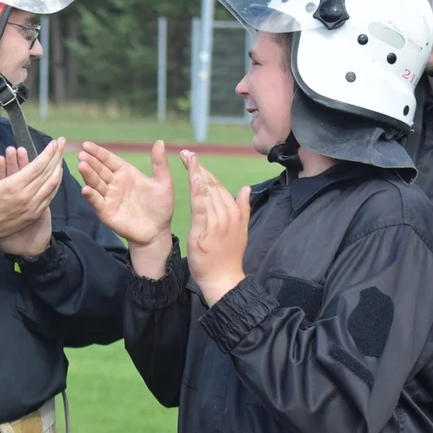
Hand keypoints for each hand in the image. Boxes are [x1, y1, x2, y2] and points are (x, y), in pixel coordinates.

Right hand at [0, 137, 64, 241]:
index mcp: (14, 186)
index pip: (37, 166)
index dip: (48, 153)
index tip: (55, 142)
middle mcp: (27, 196)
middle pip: (48, 173)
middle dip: (56, 156)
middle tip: (62, 143)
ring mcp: (33, 206)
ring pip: (52, 185)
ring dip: (58, 169)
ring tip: (61, 157)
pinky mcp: (34, 214)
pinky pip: (49, 197)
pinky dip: (55, 184)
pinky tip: (57, 176)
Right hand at [77, 140, 173, 246]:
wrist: (157, 231)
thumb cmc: (160, 206)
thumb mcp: (163, 183)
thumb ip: (159, 164)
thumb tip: (160, 142)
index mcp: (126, 173)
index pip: (108, 160)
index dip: (98, 152)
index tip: (86, 145)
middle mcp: (114, 183)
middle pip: (99, 170)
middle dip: (90, 162)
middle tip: (81, 155)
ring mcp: (109, 197)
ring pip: (95, 184)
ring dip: (88, 175)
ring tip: (81, 166)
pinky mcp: (106, 212)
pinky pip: (96, 202)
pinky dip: (90, 195)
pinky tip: (85, 189)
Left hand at [181, 151, 250, 304]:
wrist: (223, 279)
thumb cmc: (229, 256)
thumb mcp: (241, 230)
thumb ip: (243, 208)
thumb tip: (246, 188)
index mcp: (234, 213)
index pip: (220, 187)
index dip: (207, 171)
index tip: (196, 158)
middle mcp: (227, 215)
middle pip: (212, 186)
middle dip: (199, 168)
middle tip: (187, 153)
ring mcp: (216, 223)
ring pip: (206, 194)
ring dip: (196, 174)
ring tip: (187, 159)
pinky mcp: (203, 232)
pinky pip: (200, 208)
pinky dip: (198, 192)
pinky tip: (193, 179)